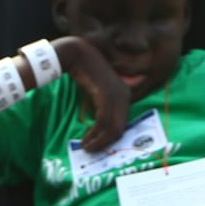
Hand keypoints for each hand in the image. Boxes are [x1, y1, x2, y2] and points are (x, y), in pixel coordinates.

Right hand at [57, 37, 132, 152]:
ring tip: (87, 147)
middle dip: (106, 143)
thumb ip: (103, 106)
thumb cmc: (86, 73)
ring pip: (112, 128)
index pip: (123, 123)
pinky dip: (94, 134)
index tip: (99, 146)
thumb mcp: (98, 91)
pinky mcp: (105, 95)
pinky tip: (85, 140)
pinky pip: (102, 122)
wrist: (78, 54)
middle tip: (92, 151)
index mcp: (126, 95)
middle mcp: (125, 96)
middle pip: (120, 129)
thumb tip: (100, 127)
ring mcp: (117, 95)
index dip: (111, 138)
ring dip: (99, 142)